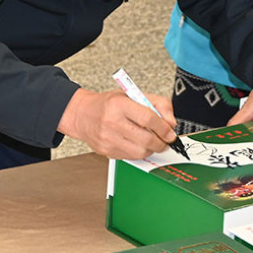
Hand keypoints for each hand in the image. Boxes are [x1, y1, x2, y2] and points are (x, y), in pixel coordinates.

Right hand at [57, 88, 175, 159]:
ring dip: (152, 149)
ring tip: (151, 142)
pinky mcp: (106, 151)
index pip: (148, 118)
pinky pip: (131, 157)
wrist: (82, 114)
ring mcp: (108, 139)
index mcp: (119, 104)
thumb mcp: (133, 95)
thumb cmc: (108, 104)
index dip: (164, 128)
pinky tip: (137, 144)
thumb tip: (171, 123)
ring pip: (141, 152)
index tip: (170, 132)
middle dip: (162, 143)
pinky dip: (139, 152)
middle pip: (147, 139)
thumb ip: (157, 104)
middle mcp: (112, 122)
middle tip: (165, 140)